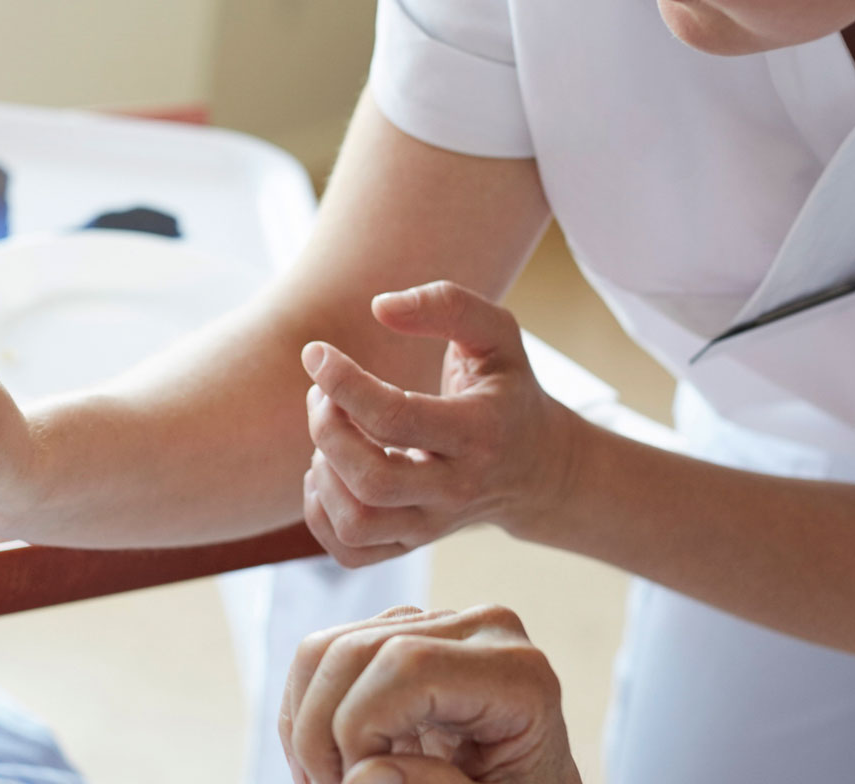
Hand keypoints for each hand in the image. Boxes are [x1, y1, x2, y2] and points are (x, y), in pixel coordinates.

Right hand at [280, 604, 580, 783]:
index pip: (407, 666)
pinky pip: (323, 654)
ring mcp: (437, 623)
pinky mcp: (403, 631)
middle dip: (322, 730)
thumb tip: (363, 774)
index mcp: (519, 674)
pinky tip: (329, 758)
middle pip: (356, 651)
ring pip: (325, 649)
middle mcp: (481, 630)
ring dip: (305, 724)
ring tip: (330, 779)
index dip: (360, 727)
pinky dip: (305, 712)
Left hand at [299, 281, 583, 566]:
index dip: (342, 381)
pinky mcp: (410, 544)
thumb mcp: (498, 334)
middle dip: (326, 428)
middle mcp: (456, 488)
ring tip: (333, 432)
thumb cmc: (507, 389)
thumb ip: (447, 305)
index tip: (316, 353)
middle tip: (322, 393)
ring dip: (322, 472)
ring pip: (355, 523)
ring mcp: (432, 524)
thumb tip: (379, 307)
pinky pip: (348, 550)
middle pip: (369, 479)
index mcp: (479, 432)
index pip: (394, 417)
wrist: (538, 467)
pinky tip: (330, 470)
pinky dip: (319, 512)